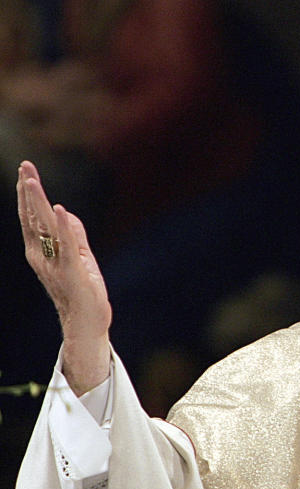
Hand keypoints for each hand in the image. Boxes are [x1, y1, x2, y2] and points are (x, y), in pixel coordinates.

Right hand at [17, 160, 111, 393]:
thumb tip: (67, 212)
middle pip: (33, 218)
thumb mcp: (79, 257)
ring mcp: (55, 264)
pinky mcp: (72, 272)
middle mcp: (42, 256)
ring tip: (30, 180)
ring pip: (45, 228)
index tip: (25, 173)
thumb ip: (73, 235)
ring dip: (38, 202)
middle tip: (24, 165)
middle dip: (28, 191)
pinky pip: (67, 246)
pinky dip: (65, 227)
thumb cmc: (83, 291)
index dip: (28, 196)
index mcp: (41, 252)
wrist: (86, 323)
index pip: (32, 219)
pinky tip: (62, 210)